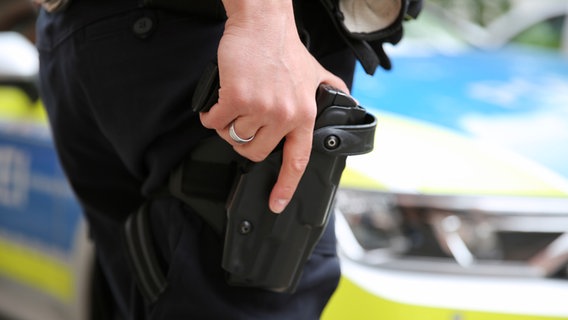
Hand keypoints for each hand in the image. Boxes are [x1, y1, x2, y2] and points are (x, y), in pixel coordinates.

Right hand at [199, 0, 348, 212]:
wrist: (263, 24)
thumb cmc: (284, 48)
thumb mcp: (315, 73)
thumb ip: (330, 89)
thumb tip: (346, 100)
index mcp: (304, 115)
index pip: (297, 160)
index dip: (286, 186)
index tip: (277, 204)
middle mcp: (284, 116)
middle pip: (254, 152)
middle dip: (243, 142)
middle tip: (241, 124)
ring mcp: (260, 108)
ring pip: (233, 136)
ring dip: (226, 126)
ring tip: (232, 106)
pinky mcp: (237, 98)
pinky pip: (215, 121)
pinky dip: (210, 115)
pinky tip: (216, 103)